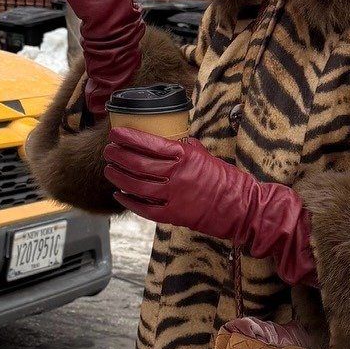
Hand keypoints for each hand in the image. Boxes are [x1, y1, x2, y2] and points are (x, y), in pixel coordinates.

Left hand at [103, 128, 316, 286]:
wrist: (240, 206)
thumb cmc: (223, 179)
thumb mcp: (203, 155)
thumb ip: (183, 148)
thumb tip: (166, 140)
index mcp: (185, 156)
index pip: (150, 143)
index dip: (129, 138)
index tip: (116, 133)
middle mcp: (177, 175)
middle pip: (138, 164)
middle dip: (118, 156)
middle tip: (109, 151)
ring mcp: (174, 197)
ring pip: (137, 185)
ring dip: (119, 176)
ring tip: (109, 169)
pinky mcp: (174, 215)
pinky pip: (144, 208)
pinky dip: (129, 201)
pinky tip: (119, 194)